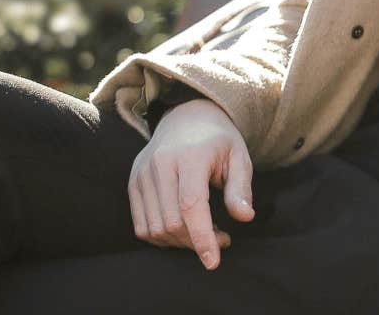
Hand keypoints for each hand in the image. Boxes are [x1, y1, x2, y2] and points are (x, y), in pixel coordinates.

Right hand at [129, 97, 255, 268]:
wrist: (186, 116)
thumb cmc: (217, 140)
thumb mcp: (239, 157)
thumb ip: (241, 188)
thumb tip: (245, 217)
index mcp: (189, 156)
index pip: (191, 205)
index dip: (202, 238)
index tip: (213, 262)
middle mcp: (160, 164)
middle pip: (172, 222)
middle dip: (197, 241)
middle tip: (222, 237)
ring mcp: (142, 173)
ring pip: (155, 228)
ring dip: (180, 242)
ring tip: (203, 232)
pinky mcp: (133, 182)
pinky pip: (141, 225)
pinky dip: (161, 237)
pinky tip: (182, 229)